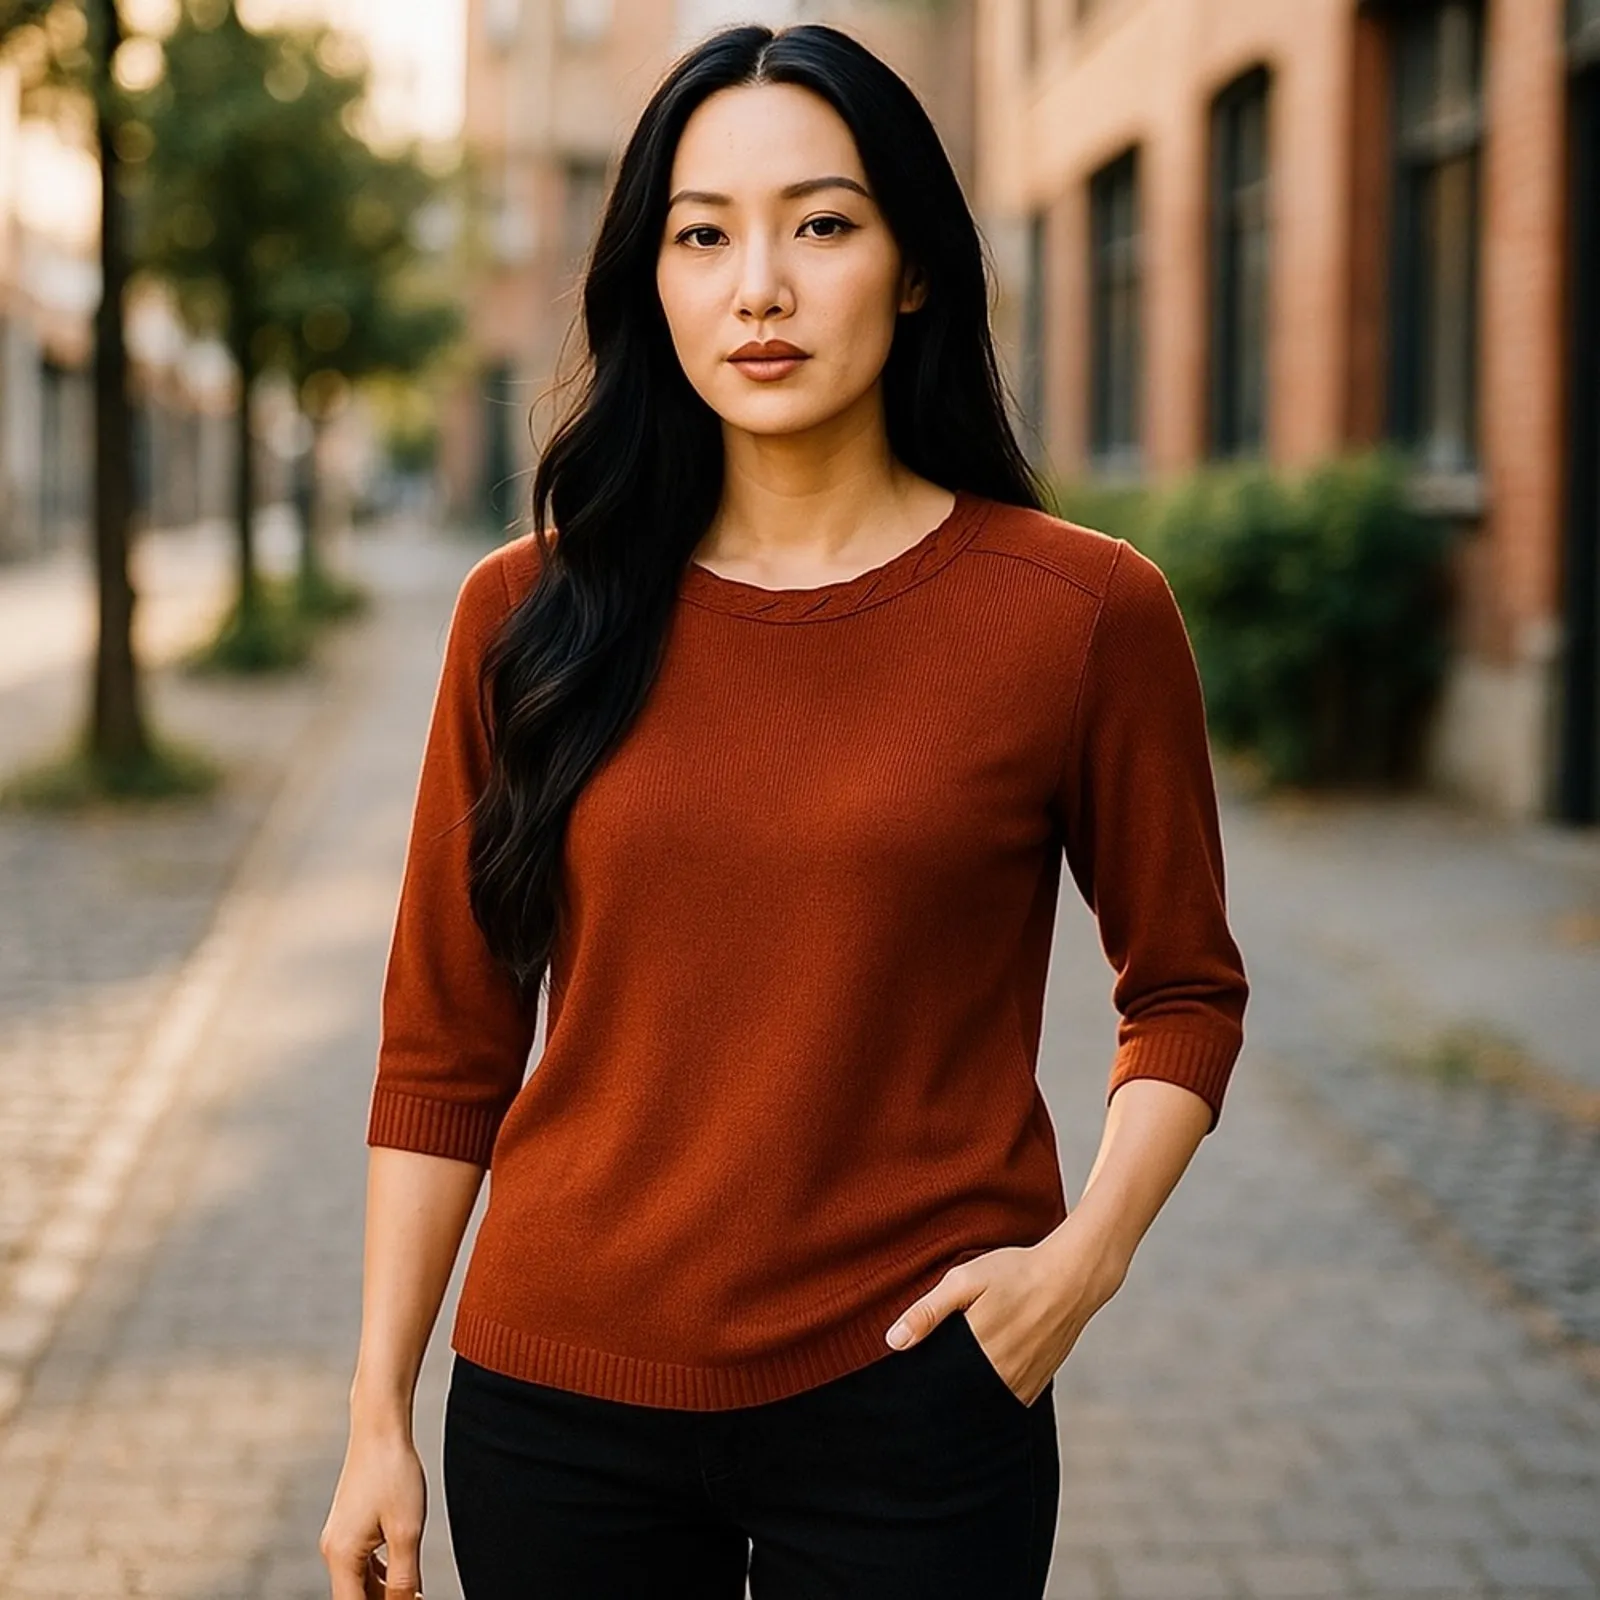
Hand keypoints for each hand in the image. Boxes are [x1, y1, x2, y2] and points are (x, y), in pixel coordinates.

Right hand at [319, 1422, 426, 1598]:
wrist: (379, 1427)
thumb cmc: (394, 1473)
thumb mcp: (407, 1529)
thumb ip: (405, 1576)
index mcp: (342, 1557)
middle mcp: (334, 1551)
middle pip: (357, 1597)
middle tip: (417, 1598)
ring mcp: (340, 1537)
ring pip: (361, 1582)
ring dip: (385, 1592)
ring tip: (415, 1593)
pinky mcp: (349, 1526)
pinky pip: (363, 1563)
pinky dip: (382, 1573)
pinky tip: (403, 1572)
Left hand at [883, 1233, 1122, 1406]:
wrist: (1071, 1277)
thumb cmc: (1016, 1273)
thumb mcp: (965, 1280)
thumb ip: (928, 1311)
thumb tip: (893, 1341)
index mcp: (977, 1351)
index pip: (938, 1386)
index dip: (922, 1386)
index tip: (908, 1382)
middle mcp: (1001, 1375)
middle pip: (959, 1398)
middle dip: (942, 1393)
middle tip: (929, 1380)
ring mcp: (1022, 1383)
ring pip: (983, 1402)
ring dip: (967, 1395)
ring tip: (955, 1377)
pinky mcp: (1038, 1384)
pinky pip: (1007, 1400)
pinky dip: (992, 1393)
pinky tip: (983, 1376)